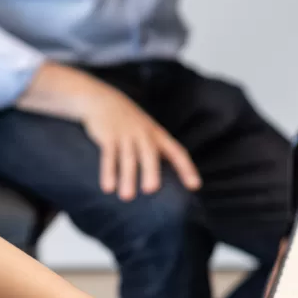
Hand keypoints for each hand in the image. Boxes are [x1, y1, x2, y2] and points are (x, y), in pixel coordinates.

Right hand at [16, 61, 200, 200]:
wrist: (101, 99)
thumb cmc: (128, 122)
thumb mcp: (146, 131)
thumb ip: (155, 151)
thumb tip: (162, 183)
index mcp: (157, 135)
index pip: (177, 152)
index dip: (186, 169)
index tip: (195, 186)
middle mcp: (144, 134)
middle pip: (150, 153)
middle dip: (151, 171)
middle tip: (151, 190)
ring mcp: (125, 133)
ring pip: (128, 157)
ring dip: (127, 177)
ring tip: (127, 198)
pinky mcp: (108, 135)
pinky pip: (108, 155)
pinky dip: (108, 171)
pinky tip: (108, 188)